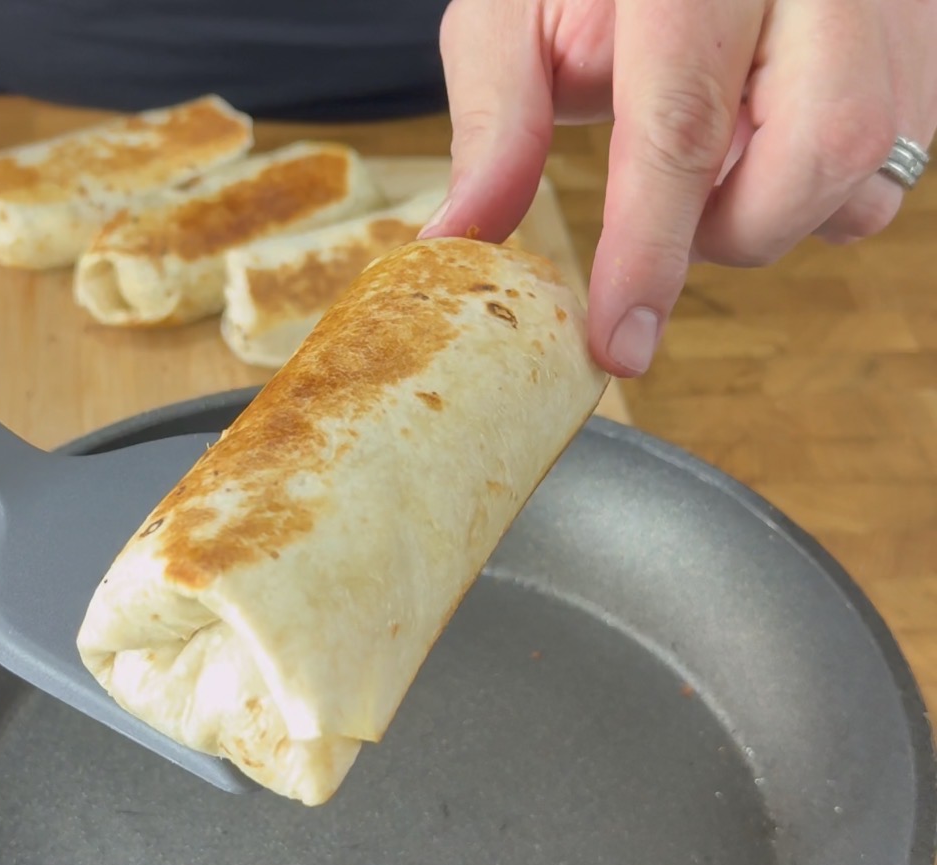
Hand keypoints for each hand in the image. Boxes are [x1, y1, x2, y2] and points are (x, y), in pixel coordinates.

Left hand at [425, 0, 936, 376]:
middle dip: (732, 230)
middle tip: (670, 213)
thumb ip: (494, 117)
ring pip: (870, 163)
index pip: (681, 123)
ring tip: (717, 159)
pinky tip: (766, 134)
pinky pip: (903, 144)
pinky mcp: (922, 18)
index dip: (648, 252)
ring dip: (780, 207)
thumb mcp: (514, 4)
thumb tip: (461, 235)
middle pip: (816, 152)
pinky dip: (825, 179)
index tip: (620, 343)